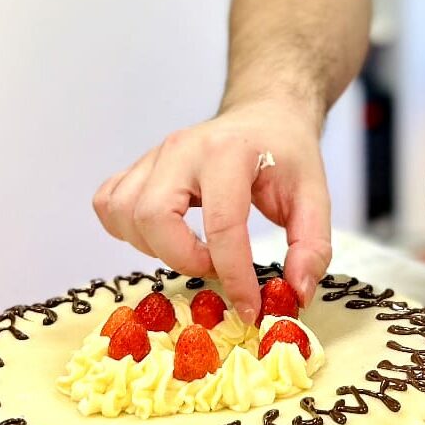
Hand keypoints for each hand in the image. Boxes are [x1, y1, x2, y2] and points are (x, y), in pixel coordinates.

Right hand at [93, 99, 331, 321]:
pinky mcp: (137, 168)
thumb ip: (312, 247)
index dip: (235, 276)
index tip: (251, 307)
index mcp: (229, 153)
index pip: (221, 224)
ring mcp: (153, 156)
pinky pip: (109, 204)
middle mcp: (181, 149)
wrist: (264, 116)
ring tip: (194, 252)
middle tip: (216, 269)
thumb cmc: (286, 156)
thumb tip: (295, 294)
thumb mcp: (314, 198)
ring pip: (124, 214)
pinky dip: (127, 232)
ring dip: (154, 249)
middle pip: (153, 217)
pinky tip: (162, 238)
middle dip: (184, 259)